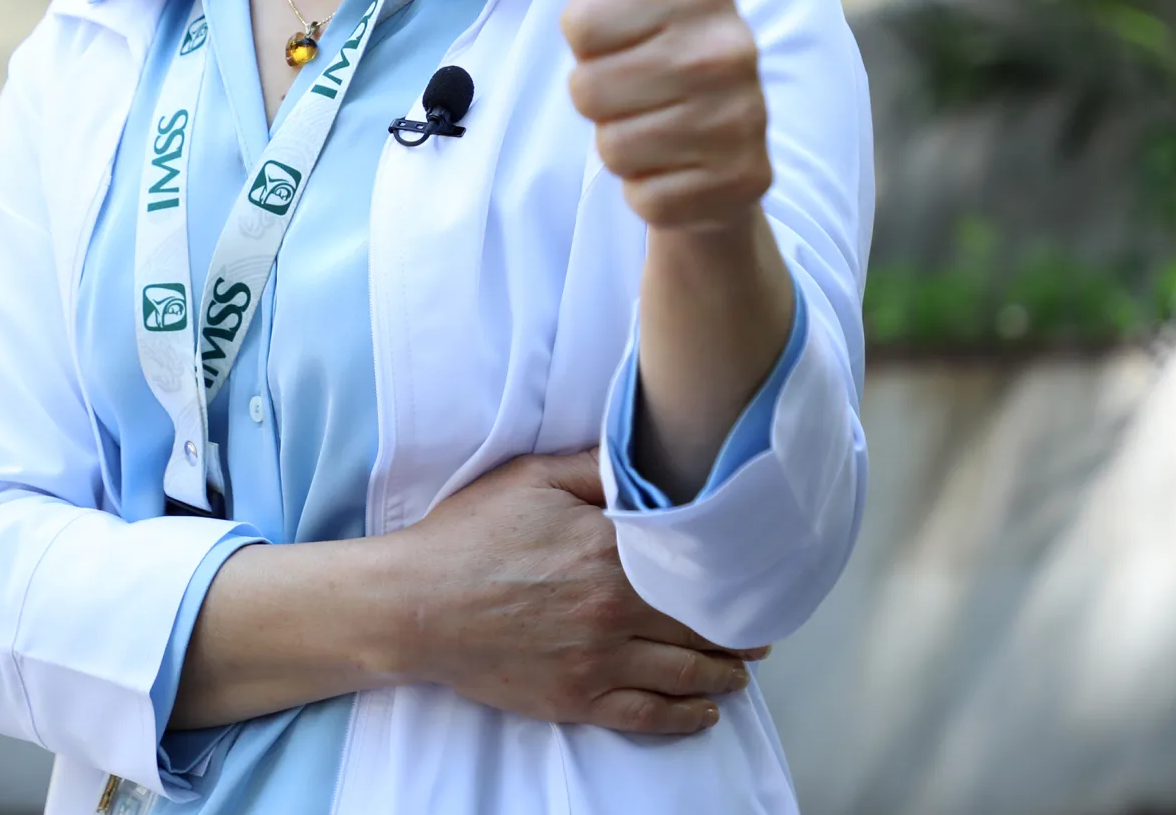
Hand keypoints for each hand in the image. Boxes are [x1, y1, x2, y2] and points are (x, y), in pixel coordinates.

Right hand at [389, 452, 763, 735]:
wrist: (415, 604)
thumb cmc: (468, 535)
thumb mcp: (531, 478)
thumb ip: (595, 467)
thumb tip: (644, 458)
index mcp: (608, 550)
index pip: (693, 567)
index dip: (730, 576)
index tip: (753, 577)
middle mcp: (612, 608)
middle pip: (699, 625)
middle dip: (738, 632)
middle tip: (761, 632)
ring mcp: (596, 660)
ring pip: (683, 674)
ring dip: (723, 675)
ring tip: (740, 672)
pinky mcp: (575, 698)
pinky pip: (646, 715)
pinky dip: (684, 717)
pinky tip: (703, 713)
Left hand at [562, 0, 773, 236]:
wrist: (712, 148)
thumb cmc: (653, 43)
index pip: (580, 22)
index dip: (585, 38)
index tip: (621, 35)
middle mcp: (734, 49)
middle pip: (589, 88)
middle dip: (597, 95)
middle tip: (637, 87)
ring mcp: (743, 121)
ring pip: (612, 145)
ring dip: (619, 143)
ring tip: (656, 124)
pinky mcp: (740, 186)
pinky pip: (641, 195)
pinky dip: (645, 189)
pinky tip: (677, 167)